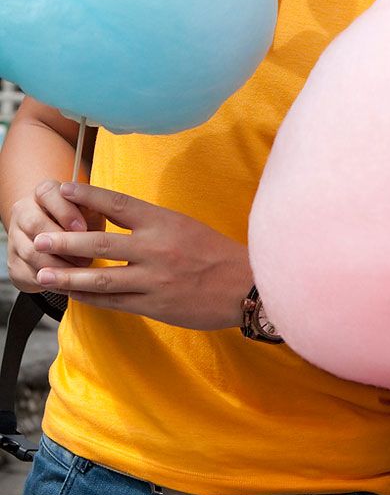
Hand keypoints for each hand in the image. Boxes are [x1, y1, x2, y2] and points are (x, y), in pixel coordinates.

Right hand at [6, 179, 99, 293]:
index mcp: (43, 192)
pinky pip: (29, 275)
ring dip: (58, 265)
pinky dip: (52, 281)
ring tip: (81, 272)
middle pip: (34, 225)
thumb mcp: (91, 209)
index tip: (82, 228)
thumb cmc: (81, 219)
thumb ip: (94, 208)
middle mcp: (24, 211)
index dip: (65, 212)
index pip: (48, 194)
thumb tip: (103, 212)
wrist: (58, 233)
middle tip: (86, 257)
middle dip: (62, 244)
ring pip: (31, 253)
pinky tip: (70, 283)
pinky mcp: (15, 264)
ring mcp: (16, 238)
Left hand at [30, 181, 252, 329]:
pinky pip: (113, 301)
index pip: (117, 203)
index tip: (62, 189)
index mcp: (163, 221)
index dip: (87, 196)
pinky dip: (89, 298)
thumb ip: (152, 224)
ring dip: (67, 275)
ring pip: (99, 277)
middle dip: (64, 240)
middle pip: (99, 241)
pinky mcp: (154, 305)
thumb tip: (117, 217)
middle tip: (39, 239)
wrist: (245, 286)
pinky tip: (73, 295)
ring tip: (43, 273)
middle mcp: (154, 248)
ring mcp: (153, 279)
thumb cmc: (216, 252)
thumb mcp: (185, 225)